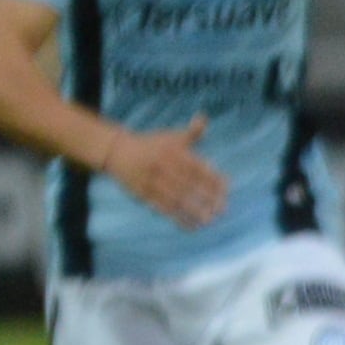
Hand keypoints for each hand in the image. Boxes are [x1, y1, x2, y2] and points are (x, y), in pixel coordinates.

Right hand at [106, 115, 225, 226]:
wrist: (117, 151)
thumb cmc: (152, 144)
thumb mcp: (171, 136)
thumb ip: (191, 132)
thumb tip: (203, 118)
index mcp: (172, 152)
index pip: (196, 166)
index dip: (212, 177)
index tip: (227, 188)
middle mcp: (163, 166)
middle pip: (188, 184)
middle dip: (206, 197)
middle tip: (223, 209)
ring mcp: (152, 181)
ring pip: (175, 198)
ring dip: (193, 210)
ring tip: (209, 220)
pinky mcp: (143, 194)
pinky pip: (162, 208)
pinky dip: (177, 218)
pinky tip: (191, 226)